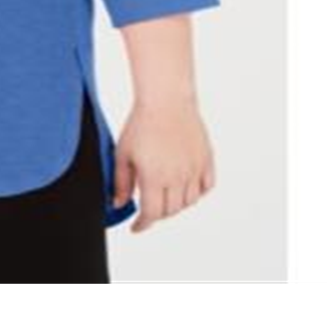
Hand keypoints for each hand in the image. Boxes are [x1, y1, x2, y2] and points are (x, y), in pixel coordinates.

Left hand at [114, 98, 215, 232]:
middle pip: (171, 211)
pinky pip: (207, 186)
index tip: (137, 227)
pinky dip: (197, 193)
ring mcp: (195, 168)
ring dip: (176, 206)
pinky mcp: (206, 158)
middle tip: (148, 210)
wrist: (166, 100)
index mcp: (155, 177)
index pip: (152, 214)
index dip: (143, 224)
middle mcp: (178, 176)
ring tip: (165, 198)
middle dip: (157, 215)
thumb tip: (119, 204)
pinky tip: (185, 189)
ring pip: (190, 202)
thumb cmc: (141, 124)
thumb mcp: (122, 155)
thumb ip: (121, 183)